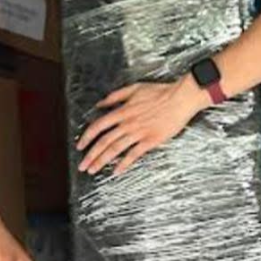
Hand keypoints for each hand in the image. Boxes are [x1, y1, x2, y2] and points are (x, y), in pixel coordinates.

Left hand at [77, 77, 208, 177]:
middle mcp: (128, 123)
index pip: (98, 126)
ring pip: (115, 149)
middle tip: (83, 165)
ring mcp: (139, 133)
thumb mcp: (134, 88)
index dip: (87, 137)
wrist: (180, 98)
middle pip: (104, 141)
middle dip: (91, 155)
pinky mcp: (151, 140)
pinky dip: (124, 164)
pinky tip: (116, 171)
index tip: (80, 146)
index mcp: (122, 111)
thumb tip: (100, 104)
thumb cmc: (160, 92)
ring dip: (102, 161)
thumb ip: (115, 97)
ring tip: (93, 170)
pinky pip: (134, 154)